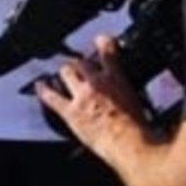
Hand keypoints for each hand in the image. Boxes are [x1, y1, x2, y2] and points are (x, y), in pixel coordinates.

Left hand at [35, 36, 143, 156]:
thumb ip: (139, 94)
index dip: (103, 43)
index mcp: (117, 79)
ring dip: (65, 73)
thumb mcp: (144, 104)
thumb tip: (142, 96)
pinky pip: (51, 97)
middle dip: (82, 63)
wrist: (128, 145)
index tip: (101, 40)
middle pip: (82, 63)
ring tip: (64, 74)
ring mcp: (81, 96)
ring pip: (66, 73)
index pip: (108, 52)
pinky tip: (40, 86)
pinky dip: (44, 90)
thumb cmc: (139, 130)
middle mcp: (97, 83)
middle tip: (82, 66)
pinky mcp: (70, 112)